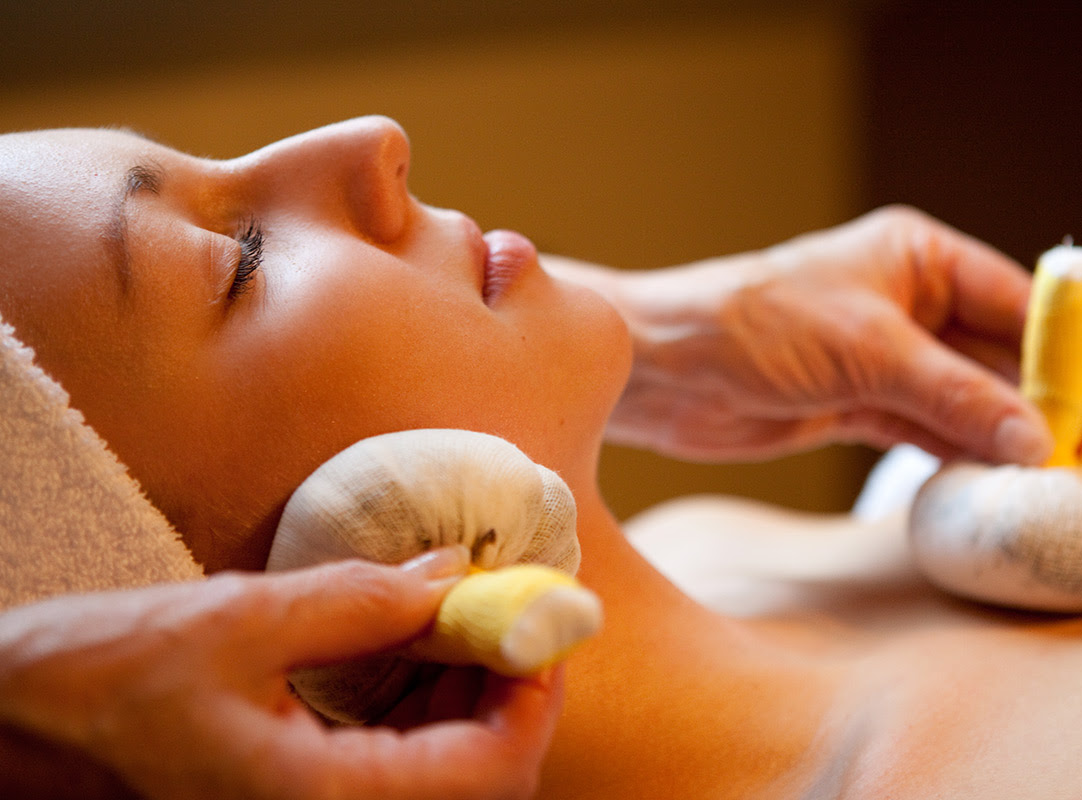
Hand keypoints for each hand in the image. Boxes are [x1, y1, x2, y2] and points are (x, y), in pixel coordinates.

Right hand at [0, 548, 563, 799]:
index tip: (545, 619)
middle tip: (511, 608)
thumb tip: (458, 574)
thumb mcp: (234, 624)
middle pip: (478, 781)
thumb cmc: (89, 690)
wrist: (3, 739)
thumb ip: (359, 601)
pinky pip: (393, 772)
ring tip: (465, 615)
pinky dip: (423, 713)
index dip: (536, 694)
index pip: (489, 772)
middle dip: (509, 691)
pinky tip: (414, 651)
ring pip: (442, 779)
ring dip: (470, 698)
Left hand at [578, 206, 1059, 463]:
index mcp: (916, 258)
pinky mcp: (856, 404)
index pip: (1014, 302)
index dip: (1058, 354)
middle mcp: (906, 304)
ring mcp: (882, 358)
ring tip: (1039, 481)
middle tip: (1074, 458)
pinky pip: (924, 429)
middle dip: (1031, 405)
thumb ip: (951, 393)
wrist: (663, 369)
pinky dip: (953, 454)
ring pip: (962, 400)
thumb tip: (1032, 435)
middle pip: (993, 356)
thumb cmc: (750, 326)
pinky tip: (986, 481)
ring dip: (995, 438)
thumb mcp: (865, 351)